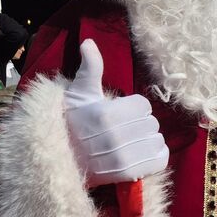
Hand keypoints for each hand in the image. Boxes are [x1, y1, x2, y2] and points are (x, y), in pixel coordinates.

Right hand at [65, 40, 168, 186]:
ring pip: (157, 139)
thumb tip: (89, 42)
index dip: (133, 106)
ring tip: (131, 139)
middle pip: (151, 122)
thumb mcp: (78, 93)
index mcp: (106, 114)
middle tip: (123, 127)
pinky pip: (160, 160)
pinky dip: (156, 155)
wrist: (56, 158)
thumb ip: (90, 68)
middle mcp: (115, 137)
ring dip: (148, 138)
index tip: (118, 112)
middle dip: (140, 122)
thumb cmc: (70, 122)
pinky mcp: (128, 174)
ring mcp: (122, 157)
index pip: (143, 104)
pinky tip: (142, 151)